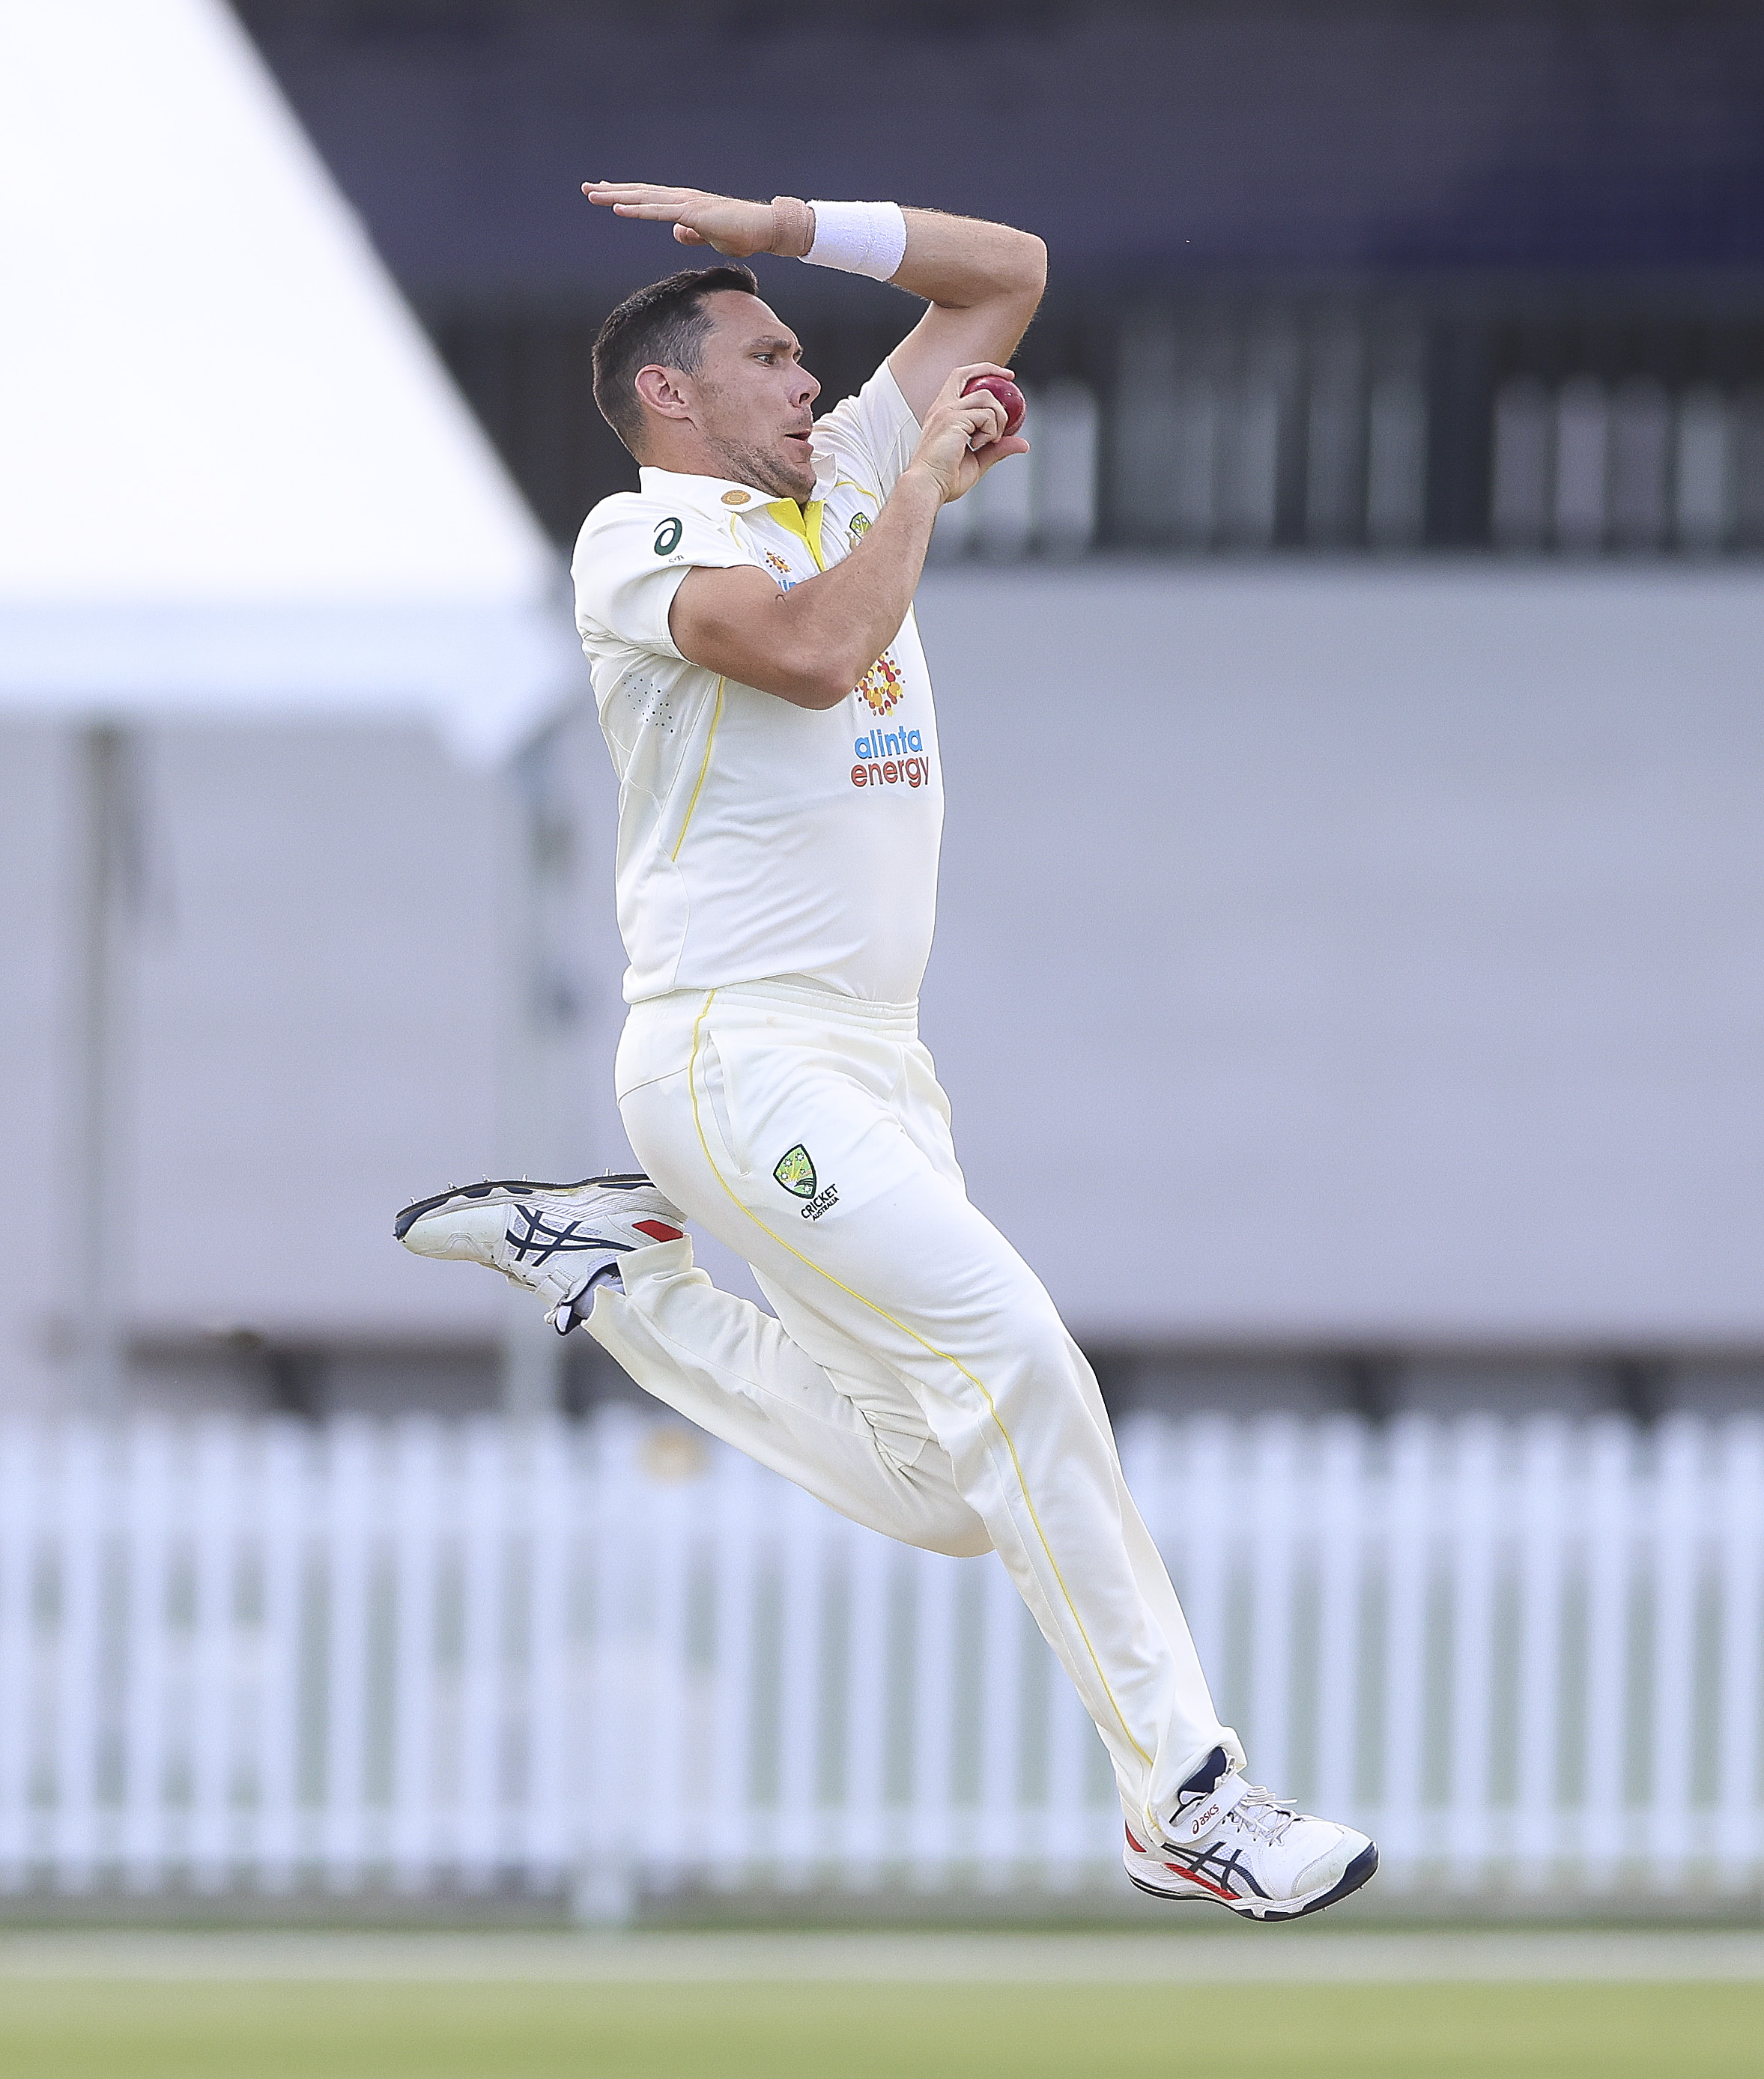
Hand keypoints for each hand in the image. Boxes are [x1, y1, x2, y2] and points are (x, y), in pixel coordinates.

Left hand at [582, 181, 782, 256]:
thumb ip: (691, 233)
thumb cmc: (742, 233)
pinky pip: (659, 211)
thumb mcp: (710, 237)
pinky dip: (637, 209)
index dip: (625, 195)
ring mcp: (686, 204)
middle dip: (612, 191)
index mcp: (684, 204)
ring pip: (644, 198)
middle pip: (640, 193)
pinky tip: (619, 208)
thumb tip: (676, 233)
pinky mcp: (693, 214)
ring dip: (617, 196)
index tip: (604, 193)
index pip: (649, 197)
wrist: (764, 229)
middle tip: (587, 189)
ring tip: (593, 195)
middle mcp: (681, 199)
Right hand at [905, 363, 1030, 501]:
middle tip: (1011, 379)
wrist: (927, 487)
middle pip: (968, 374)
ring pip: (986, 397)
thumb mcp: (978, 461)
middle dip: (992, 371)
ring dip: (997, 418)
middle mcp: (942, 407)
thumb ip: (997, 449)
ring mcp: (946, 411)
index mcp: (943, 413)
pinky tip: (981, 444)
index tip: (1003, 376)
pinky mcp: (953, 419)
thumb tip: (1022, 444)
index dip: (982, 371)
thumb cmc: (944, 478)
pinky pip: (986, 415)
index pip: (960, 378)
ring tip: (989, 440)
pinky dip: (991, 430)